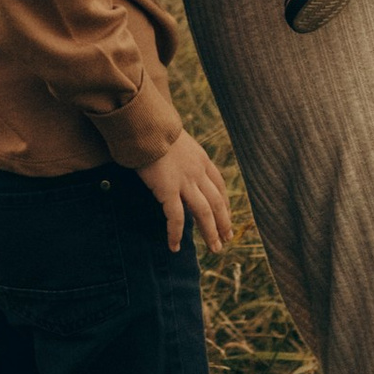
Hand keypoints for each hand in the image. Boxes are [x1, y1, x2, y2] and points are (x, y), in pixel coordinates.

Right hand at [133, 129, 232, 253]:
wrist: (146, 125)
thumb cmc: (155, 130)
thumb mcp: (177, 140)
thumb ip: (182, 154)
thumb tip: (176, 161)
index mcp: (201, 159)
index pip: (219, 186)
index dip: (225, 204)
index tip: (227, 216)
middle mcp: (198, 172)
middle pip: (216, 202)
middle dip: (224, 223)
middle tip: (226, 240)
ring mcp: (184, 182)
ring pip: (204, 213)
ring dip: (210, 232)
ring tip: (214, 248)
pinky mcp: (168, 190)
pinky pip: (175, 218)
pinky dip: (176, 234)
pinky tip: (174, 246)